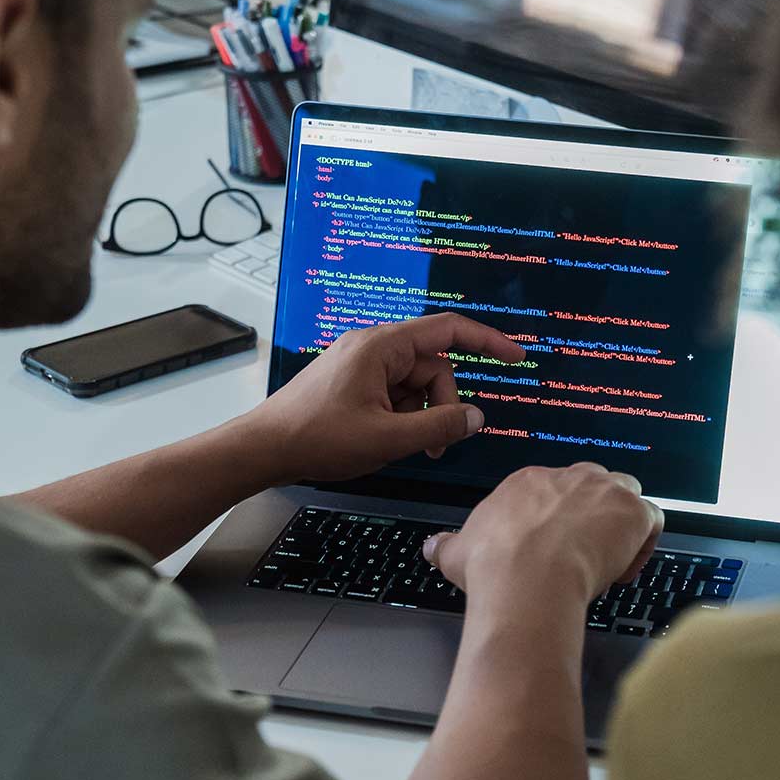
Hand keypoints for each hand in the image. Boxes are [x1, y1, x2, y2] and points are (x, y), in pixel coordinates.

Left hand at [245, 314, 525, 483]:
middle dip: (442, 404)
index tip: (516, 357)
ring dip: (421, 414)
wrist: (262, 449)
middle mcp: (373, 346)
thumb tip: (477, 417)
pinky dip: (401, 415)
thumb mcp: (387, 438)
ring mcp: (360, 363)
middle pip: (433, 366)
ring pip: (414, 383)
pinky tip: (388, 440)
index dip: (488, 341)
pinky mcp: (351, 381)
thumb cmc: (319, 438)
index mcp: (382, 346)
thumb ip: (438, 426)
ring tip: (408, 447)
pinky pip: (393, 391)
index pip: (448, 329)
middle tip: (436, 445)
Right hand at [423, 463, 663, 604]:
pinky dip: (645, 541)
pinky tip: (626, 569)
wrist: (527, 579)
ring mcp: (604, 491)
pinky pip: (651, 518)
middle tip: (582, 551)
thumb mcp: (457, 552)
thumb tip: (430, 545)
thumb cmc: (494, 566)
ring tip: (609, 558)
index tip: (554, 548)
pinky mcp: (632, 511)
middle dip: (592, 512)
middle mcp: (569, 477)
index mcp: (529, 482)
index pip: (554, 489)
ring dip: (622, 521)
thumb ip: (445, 545)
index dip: (558, 520)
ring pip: (626, 493)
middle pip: (592, 483)